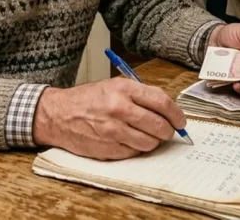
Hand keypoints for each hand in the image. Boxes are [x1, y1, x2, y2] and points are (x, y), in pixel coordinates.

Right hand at [32, 78, 185, 159]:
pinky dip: (137, 148)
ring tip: (146, 135)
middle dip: (169, 131)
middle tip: (168, 131)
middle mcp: (120, 109)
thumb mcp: (113, 86)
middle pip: (160, 125)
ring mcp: (114, 131)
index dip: (177, 114)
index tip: (181, 120)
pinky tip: (129, 140)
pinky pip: (135, 152)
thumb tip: (167, 110)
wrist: (58, 115)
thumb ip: (140, 95)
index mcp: (123, 89)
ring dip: (154, 141)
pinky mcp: (108, 149)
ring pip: (150, 143)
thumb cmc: (87, 99)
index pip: (162, 102)